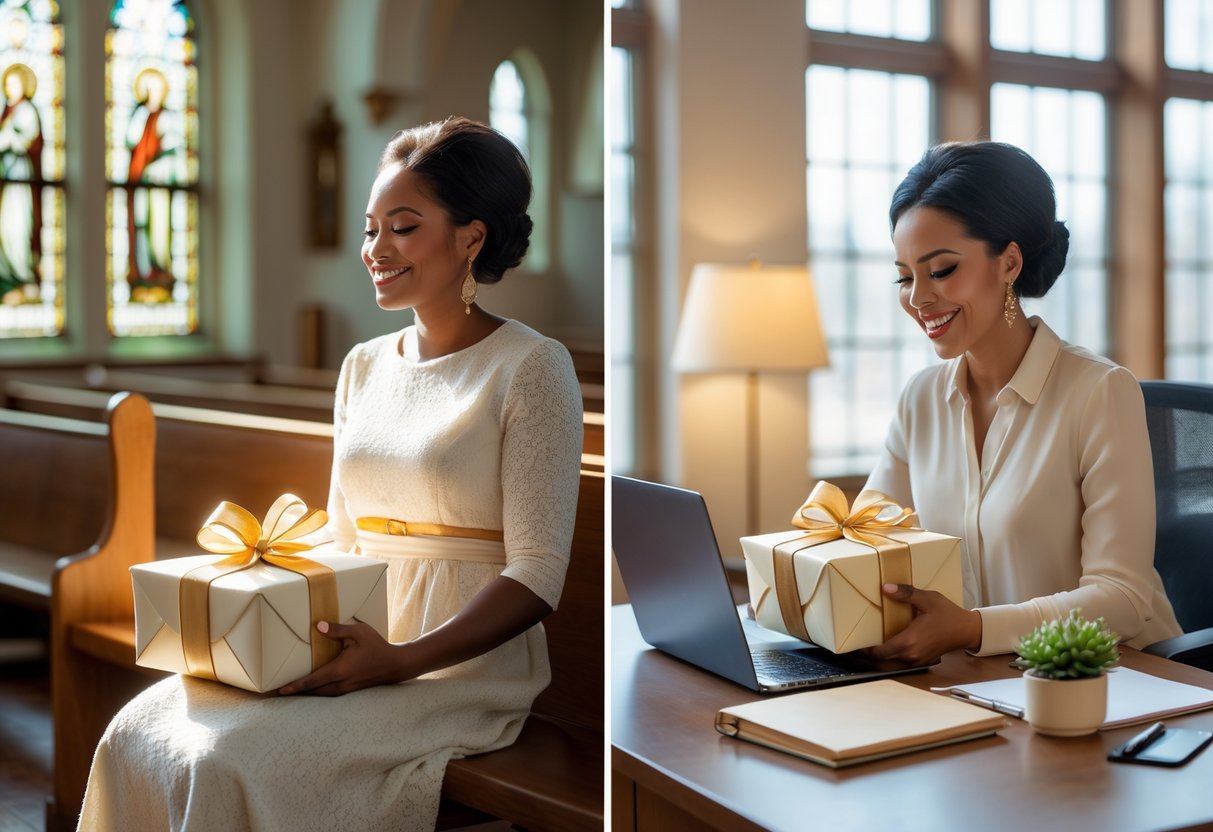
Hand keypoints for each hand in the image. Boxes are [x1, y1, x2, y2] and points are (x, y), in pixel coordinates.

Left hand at [278, 621, 409, 696]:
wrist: (395, 664)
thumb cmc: (377, 646)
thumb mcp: (358, 632)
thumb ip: (337, 630)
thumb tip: (316, 626)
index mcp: (339, 670)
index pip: (312, 681)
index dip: (295, 686)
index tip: (280, 690)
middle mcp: (340, 683)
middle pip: (313, 691)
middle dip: (296, 692)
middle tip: (278, 693)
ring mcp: (345, 688)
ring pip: (320, 694)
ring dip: (306, 693)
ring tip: (292, 691)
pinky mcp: (350, 688)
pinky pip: (328, 693)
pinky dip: (317, 692)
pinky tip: (313, 688)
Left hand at [862, 583, 981, 664]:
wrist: (967, 630)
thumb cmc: (948, 614)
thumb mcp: (928, 599)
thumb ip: (906, 593)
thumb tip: (886, 588)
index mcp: (910, 641)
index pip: (880, 652)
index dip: (865, 650)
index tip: (854, 644)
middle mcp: (911, 655)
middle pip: (882, 662)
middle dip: (867, 656)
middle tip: (853, 648)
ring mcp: (917, 660)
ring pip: (890, 665)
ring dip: (877, 659)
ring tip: (865, 648)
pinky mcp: (921, 661)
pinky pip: (900, 663)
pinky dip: (889, 659)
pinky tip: (884, 648)